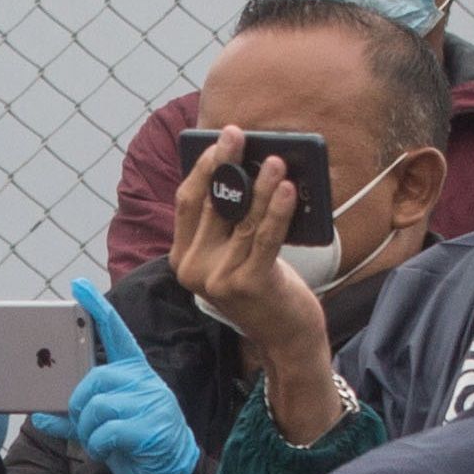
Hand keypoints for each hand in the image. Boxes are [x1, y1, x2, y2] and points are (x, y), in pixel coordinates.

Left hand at [41, 283, 200, 473]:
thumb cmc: (134, 451)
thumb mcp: (101, 429)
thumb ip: (73, 419)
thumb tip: (39, 415)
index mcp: (135, 375)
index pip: (116, 334)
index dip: (97, 310)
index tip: (78, 287)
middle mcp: (146, 382)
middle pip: (94, 379)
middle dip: (78, 406)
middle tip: (84, 425)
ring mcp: (152, 403)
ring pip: (97, 405)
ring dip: (87, 429)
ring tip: (99, 442)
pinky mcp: (151, 428)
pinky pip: (106, 430)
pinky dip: (97, 445)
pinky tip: (107, 452)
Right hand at [167, 134, 325, 383]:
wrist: (286, 337)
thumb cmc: (265, 288)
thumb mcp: (237, 253)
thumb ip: (231, 221)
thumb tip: (245, 168)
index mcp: (183, 258)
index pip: (187, 202)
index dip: (203, 167)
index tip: (220, 140)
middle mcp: (193, 269)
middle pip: (211, 205)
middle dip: (227, 166)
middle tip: (240, 136)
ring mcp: (218, 279)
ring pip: (241, 219)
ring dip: (261, 186)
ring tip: (276, 160)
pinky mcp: (247, 285)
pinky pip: (264, 238)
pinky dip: (278, 211)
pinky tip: (289, 190)